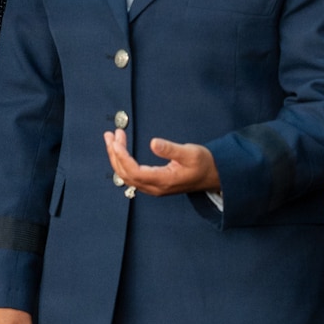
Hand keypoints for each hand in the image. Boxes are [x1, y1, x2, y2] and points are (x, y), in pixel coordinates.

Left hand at [103, 129, 220, 196]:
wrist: (212, 175)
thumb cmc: (203, 164)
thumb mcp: (190, 153)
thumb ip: (171, 149)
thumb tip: (153, 142)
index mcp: (163, 180)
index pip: (134, 172)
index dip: (122, 157)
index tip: (116, 141)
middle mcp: (155, 187)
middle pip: (125, 174)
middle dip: (114, 154)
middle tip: (110, 135)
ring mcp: (154, 187)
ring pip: (126, 176)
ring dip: (116, 158)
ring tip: (112, 139)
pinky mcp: (154, 184)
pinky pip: (132, 176)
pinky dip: (123, 162)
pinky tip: (121, 151)